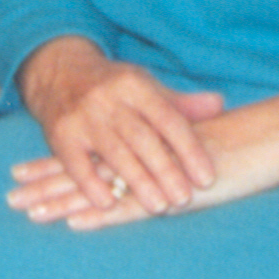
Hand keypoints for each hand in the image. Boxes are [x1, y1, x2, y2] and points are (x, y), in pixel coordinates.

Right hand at [8, 38, 222, 223]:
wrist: (59, 72)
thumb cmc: (113, 87)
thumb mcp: (146, 87)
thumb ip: (180, 103)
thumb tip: (219, 104)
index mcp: (135, 85)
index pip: (167, 118)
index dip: (189, 148)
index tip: (206, 177)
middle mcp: (109, 99)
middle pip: (142, 138)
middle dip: (165, 169)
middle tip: (184, 198)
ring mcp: (83, 117)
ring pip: (114, 152)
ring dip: (137, 181)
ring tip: (159, 206)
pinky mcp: (60, 135)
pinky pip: (76, 163)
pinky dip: (90, 184)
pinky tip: (108, 203)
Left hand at [9, 83, 278, 232]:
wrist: (269, 138)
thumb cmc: (234, 146)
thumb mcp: (189, 149)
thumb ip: (162, 152)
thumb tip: (141, 165)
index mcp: (139, 143)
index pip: (87, 155)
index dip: (53, 164)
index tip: (19, 172)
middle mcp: (140, 153)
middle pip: (83, 171)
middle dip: (44, 184)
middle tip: (10, 196)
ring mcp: (153, 174)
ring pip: (97, 187)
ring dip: (61, 200)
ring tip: (27, 211)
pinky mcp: (170, 193)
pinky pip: (129, 204)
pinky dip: (101, 212)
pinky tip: (75, 221)